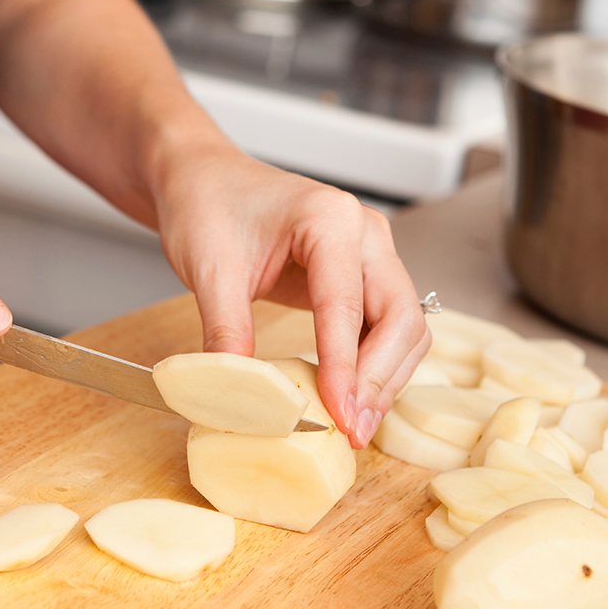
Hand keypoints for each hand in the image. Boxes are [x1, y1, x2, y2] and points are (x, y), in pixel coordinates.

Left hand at [154, 143, 429, 448]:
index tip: (339, 416)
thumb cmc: (208, 205)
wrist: (202, 179)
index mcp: (330, 219)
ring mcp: (370, 254)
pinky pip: (386, 326)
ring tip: (354, 423)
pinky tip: (350, 396)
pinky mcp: (362, 276)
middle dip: (379, 379)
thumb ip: (227, 332)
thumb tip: (242, 397)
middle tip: (352, 429)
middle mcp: (364, 233)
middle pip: (400, 317)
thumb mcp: (209, 269)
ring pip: (404, 326)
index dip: (346, 369)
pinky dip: (375, 365)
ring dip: (385, 377)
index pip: (348, 305)